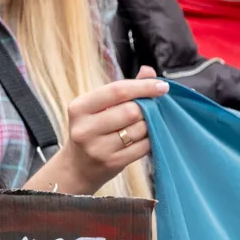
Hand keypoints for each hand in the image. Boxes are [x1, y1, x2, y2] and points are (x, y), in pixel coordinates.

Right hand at [24, 66, 168, 195]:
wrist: (77, 168)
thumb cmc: (91, 131)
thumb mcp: (98, 107)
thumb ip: (123, 89)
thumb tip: (149, 71)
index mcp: (79, 108)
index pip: (118, 91)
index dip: (143, 87)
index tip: (162, 87)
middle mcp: (85, 129)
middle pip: (130, 111)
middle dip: (146, 108)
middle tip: (150, 109)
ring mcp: (98, 148)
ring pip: (139, 129)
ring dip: (149, 125)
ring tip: (144, 124)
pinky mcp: (111, 163)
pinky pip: (142, 147)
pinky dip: (149, 140)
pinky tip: (144, 138)